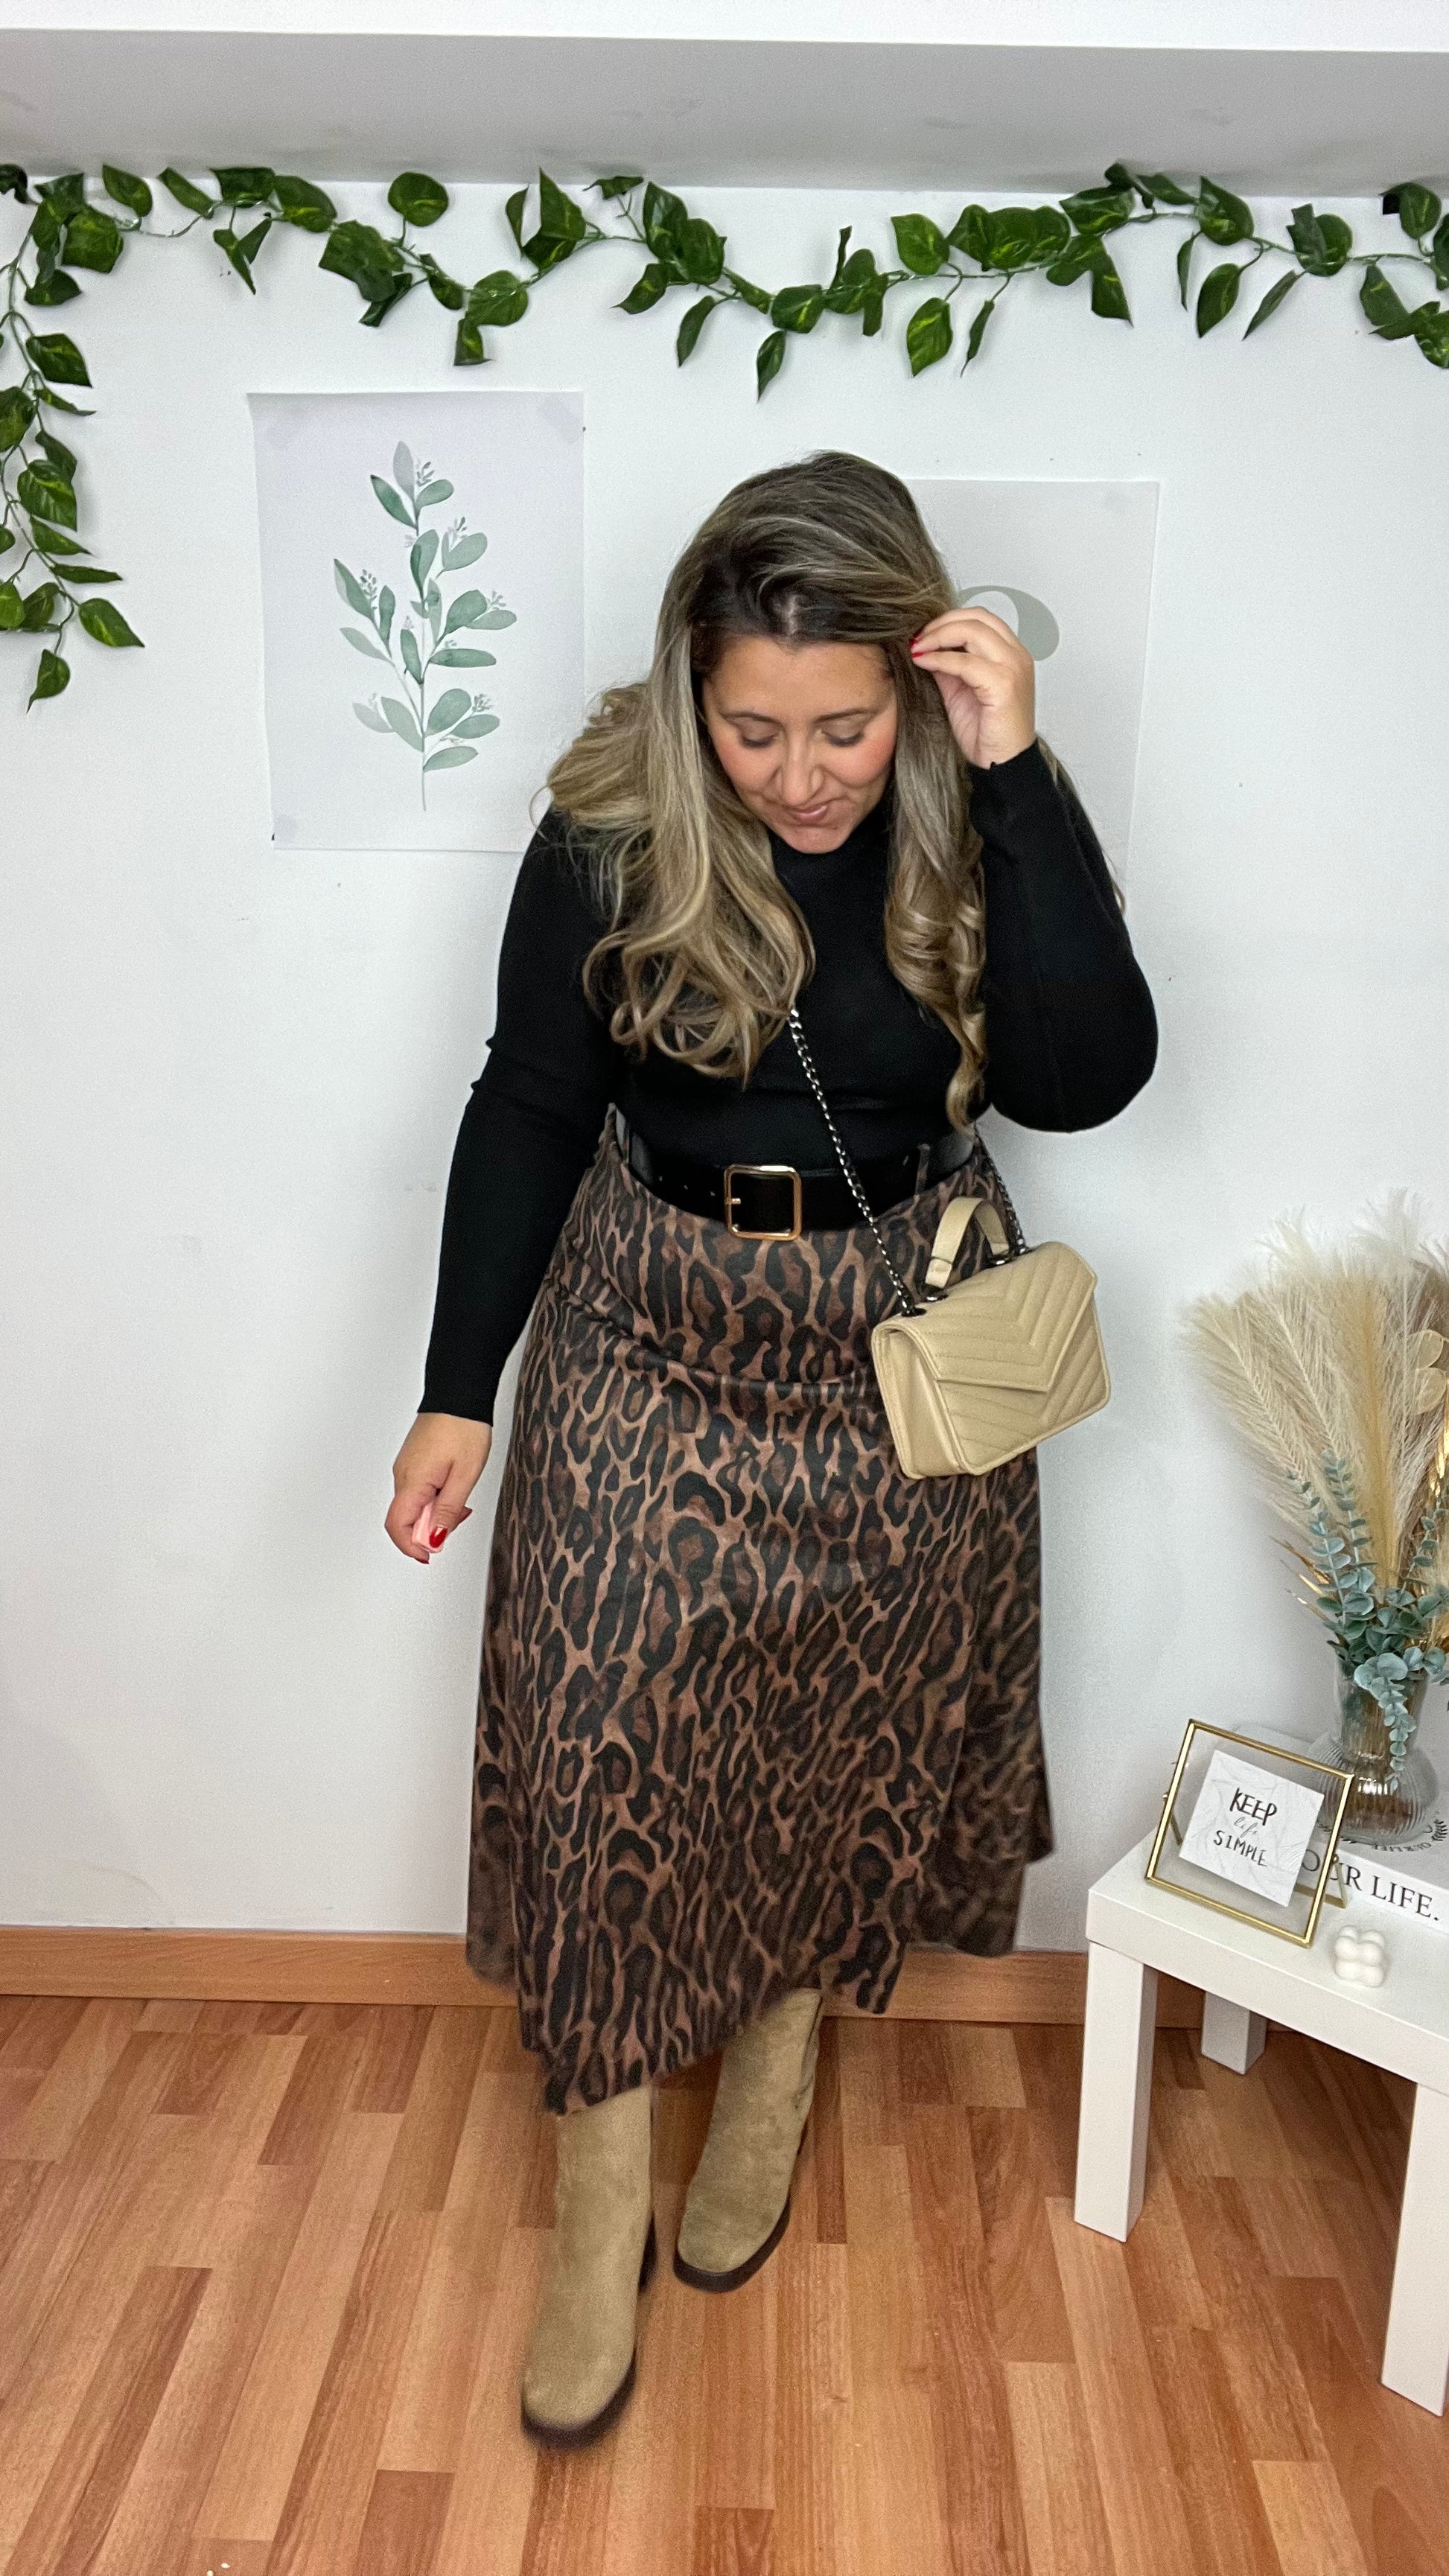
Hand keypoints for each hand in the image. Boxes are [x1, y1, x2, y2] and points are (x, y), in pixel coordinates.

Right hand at [386, 1411, 491, 1563]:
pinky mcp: (413, 1462)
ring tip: (460, 1502)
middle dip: (428, 1531)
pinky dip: (432, 1500)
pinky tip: (452, 1489)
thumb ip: (448, 1511)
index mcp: (412, 1481)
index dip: (411, 1547)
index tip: (430, 1555)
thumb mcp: (465, 1475)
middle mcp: (402, 1476)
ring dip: (433, 1515)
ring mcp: (406, 1467)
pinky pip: (416, 1491)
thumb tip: (434, 1539)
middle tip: (456, 1522)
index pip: (398, 1526)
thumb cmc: (463, 1428)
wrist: (459, 1394)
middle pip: (405, 1519)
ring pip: (412, 1506)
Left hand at [909, 606, 1035, 769]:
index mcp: (1011, 653)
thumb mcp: (961, 690)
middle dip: (941, 623)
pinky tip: (923, 662)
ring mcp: (1013, 668)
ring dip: (938, 636)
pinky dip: (940, 658)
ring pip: (972, 631)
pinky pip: (965, 661)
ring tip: (917, 648)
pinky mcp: (1003, 685)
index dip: (949, 618)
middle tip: (917, 637)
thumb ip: (948, 665)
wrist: (1002, 764)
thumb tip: (926, 646)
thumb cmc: (986, 733)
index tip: (924, 632)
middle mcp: (1016, 655)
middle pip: (977, 617)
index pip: (981, 617)